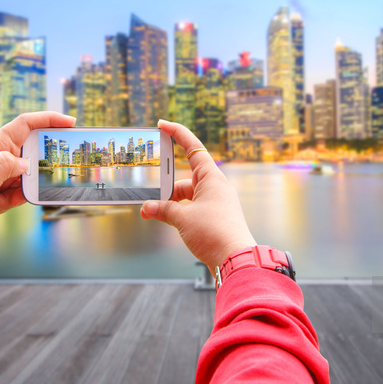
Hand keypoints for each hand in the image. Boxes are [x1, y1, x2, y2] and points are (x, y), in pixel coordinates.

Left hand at [0, 111, 75, 230]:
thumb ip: (6, 166)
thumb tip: (27, 165)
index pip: (27, 124)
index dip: (50, 119)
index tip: (70, 122)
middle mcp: (0, 154)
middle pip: (33, 157)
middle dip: (35, 174)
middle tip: (25, 186)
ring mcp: (0, 169)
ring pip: (26, 179)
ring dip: (15, 194)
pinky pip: (16, 193)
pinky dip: (6, 202)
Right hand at [140, 120, 255, 272]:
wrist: (235, 259)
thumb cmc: (214, 233)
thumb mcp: (182, 218)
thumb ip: (162, 209)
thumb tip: (147, 208)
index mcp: (211, 178)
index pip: (193, 147)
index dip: (178, 134)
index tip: (163, 124)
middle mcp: (215, 187)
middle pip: (185, 178)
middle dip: (166, 186)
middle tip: (149, 195)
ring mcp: (216, 203)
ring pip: (187, 196)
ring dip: (170, 204)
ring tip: (152, 213)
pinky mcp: (215, 218)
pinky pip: (192, 208)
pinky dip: (178, 213)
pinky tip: (166, 221)